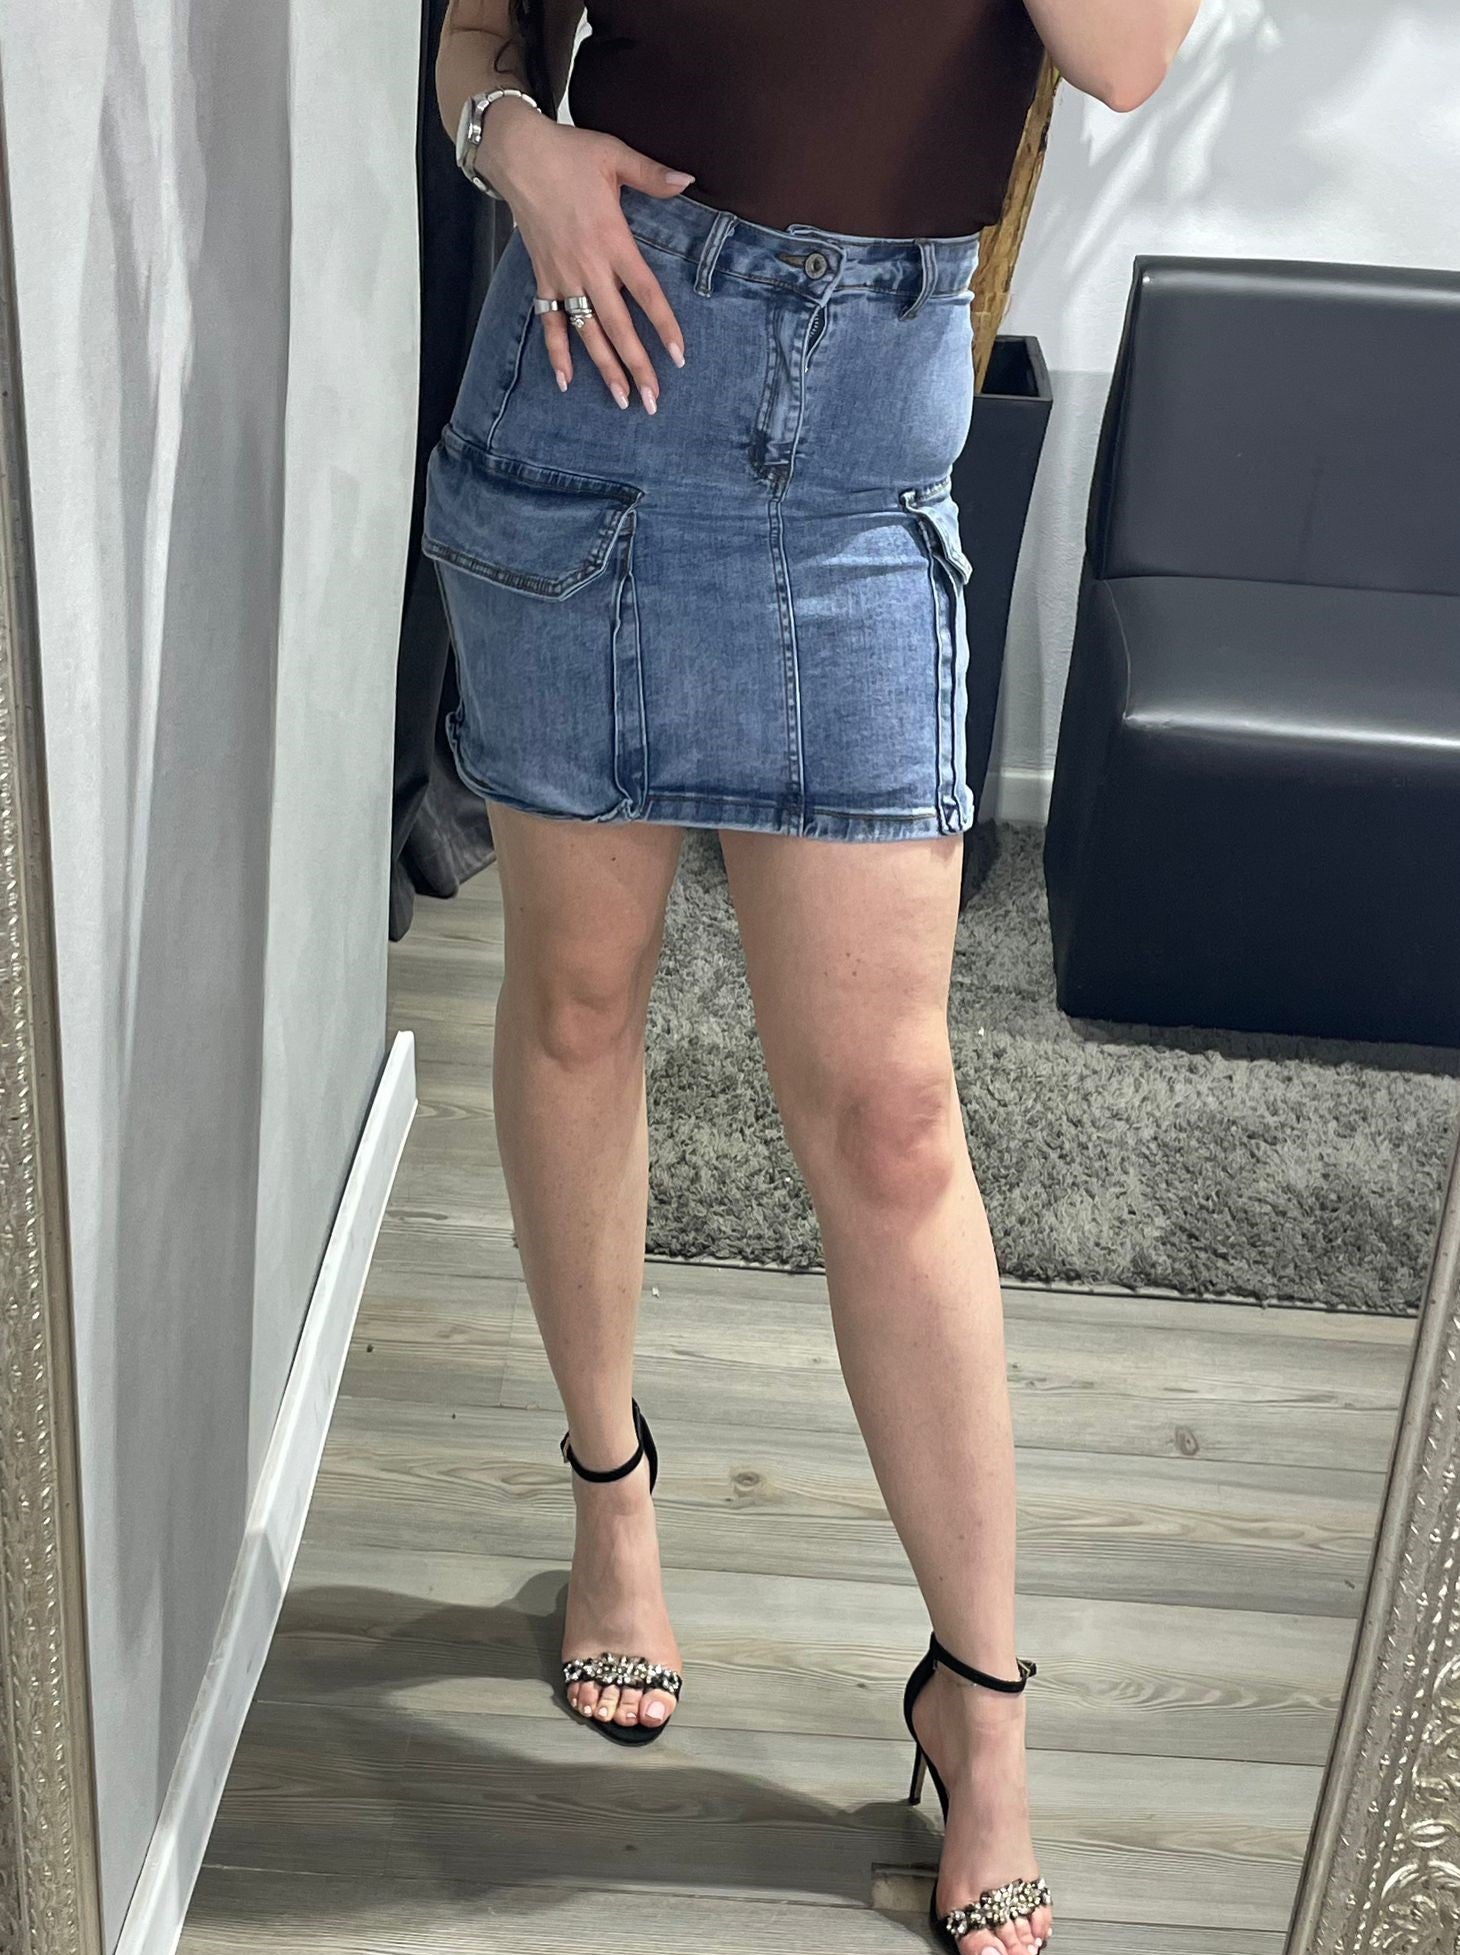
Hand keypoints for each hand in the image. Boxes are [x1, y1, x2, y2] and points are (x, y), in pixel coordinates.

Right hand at [478, 99, 693, 410]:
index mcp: (611, 240)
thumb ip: (652, 175)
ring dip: (604, 368)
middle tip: (653, 400)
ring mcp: (563, 276)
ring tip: (622, 399)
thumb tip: (688, 180)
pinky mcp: (543, 277)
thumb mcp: (615, 156)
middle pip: (617, 325)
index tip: (679, 356)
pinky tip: (566, 382)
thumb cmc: (569, 153)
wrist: (517, 153)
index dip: (663, 326)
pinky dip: (556, 352)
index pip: (645, 293)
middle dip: (636, 365)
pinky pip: (549, 322)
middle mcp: (588, 266)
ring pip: (586, 332)